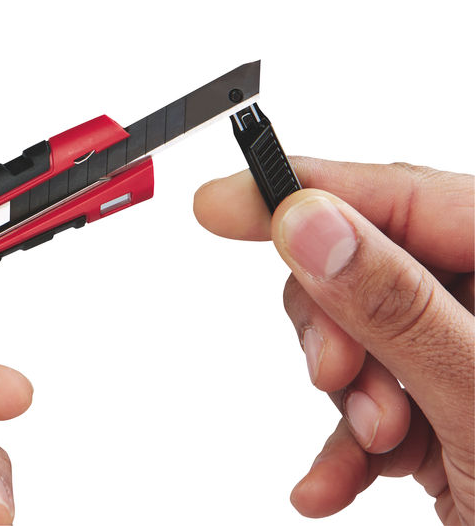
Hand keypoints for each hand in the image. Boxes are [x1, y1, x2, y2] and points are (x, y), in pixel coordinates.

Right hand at [194, 157, 473, 524]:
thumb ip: (395, 305)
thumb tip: (312, 224)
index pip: (403, 196)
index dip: (303, 191)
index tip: (222, 204)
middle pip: (365, 265)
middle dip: (336, 329)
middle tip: (334, 377)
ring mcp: (466, 353)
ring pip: (355, 336)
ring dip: (346, 399)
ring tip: (376, 446)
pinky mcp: (444, 403)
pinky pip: (367, 399)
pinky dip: (344, 445)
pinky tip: (337, 480)